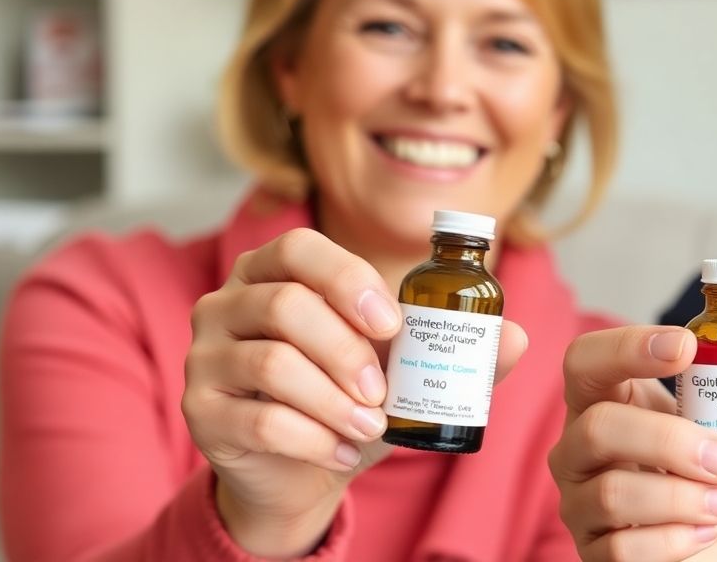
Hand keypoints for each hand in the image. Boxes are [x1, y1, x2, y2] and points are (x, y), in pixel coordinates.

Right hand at [182, 228, 527, 556]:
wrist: (303, 466)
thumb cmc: (352, 397)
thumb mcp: (402, 369)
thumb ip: (455, 349)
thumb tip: (516, 337)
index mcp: (272, 271)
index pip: (300, 249)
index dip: (348, 280)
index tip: (393, 325)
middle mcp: (227, 303)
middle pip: (285, 305)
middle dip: (347, 352)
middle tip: (385, 393)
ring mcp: (204, 357)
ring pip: (271, 365)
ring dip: (334, 402)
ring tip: (373, 427)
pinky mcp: (200, 412)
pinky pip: (258, 422)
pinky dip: (314, 441)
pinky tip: (346, 452)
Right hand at [549, 326, 716, 561]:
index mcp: (619, 401)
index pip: (588, 360)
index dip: (626, 347)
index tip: (686, 347)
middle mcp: (587, 448)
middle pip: (596, 425)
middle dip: (668, 440)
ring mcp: (584, 503)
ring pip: (612, 493)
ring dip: (683, 498)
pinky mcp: (597, 552)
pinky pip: (623, 547)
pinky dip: (676, 541)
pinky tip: (706, 534)